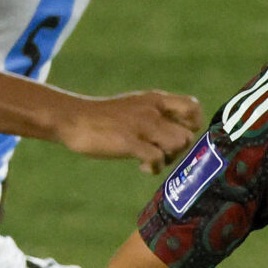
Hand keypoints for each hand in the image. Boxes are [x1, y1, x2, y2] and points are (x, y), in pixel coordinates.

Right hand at [54, 90, 202, 171]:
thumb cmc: (104, 117)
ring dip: (168, 159)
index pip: (193, 107)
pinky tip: (141, 166)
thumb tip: (177, 133)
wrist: (74, 118)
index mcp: (155, 99)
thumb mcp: (135, 106)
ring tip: (151, 160)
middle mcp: (152, 110)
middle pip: (187, 135)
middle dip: (178, 150)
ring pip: (177, 145)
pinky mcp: (129, 141)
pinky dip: (153, 167)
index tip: (178, 135)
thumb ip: (156, 115)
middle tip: (161, 153)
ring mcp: (141, 125)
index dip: (192, 126)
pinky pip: (157, 159)